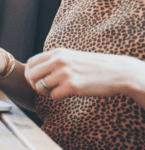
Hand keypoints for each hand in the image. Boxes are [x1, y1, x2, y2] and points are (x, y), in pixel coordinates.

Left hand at [25, 48, 144, 100]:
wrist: (118, 72)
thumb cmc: (93, 66)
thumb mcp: (71, 57)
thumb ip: (53, 61)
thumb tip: (32, 72)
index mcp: (57, 52)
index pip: (31, 63)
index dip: (31, 74)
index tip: (38, 80)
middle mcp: (58, 61)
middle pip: (32, 76)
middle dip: (36, 85)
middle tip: (46, 89)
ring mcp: (65, 73)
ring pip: (41, 87)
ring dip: (48, 92)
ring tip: (60, 90)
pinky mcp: (72, 86)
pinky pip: (53, 96)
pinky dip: (58, 97)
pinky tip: (69, 93)